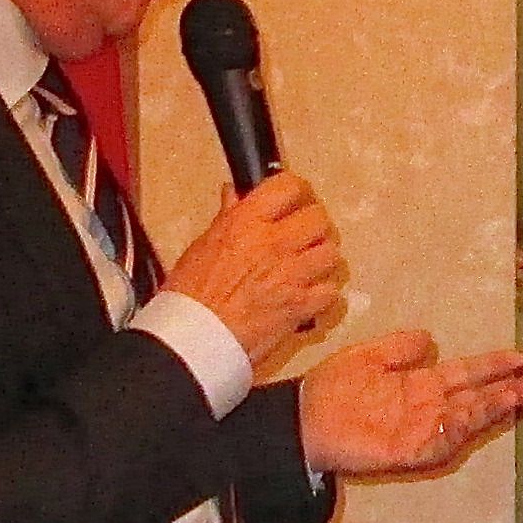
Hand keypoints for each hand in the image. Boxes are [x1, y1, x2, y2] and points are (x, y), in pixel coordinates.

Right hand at [163, 173, 348, 365]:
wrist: (195, 336)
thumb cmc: (191, 292)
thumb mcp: (204, 245)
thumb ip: (228, 217)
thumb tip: (234, 194)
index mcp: (248, 222)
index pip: (289, 186)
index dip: (297, 191)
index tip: (295, 200)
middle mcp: (275, 243)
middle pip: (319, 219)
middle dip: (313, 226)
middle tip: (302, 236)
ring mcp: (292, 275)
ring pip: (331, 254)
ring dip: (321, 259)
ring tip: (308, 267)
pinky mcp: (301, 306)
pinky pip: (330, 292)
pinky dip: (323, 295)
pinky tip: (308, 296)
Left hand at [298, 331, 522, 476]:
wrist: (301, 420)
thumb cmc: (331, 389)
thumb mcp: (368, 356)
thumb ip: (399, 348)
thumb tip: (429, 337)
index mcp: (418, 384)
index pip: (464, 374)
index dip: (491, 367)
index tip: (518, 358)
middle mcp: (425, 407)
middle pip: (474, 398)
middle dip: (504, 392)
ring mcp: (418, 430)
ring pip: (464, 420)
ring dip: (491, 410)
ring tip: (517, 397)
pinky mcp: (405, 451)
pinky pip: (437, 444)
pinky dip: (455, 433)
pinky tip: (472, 419)